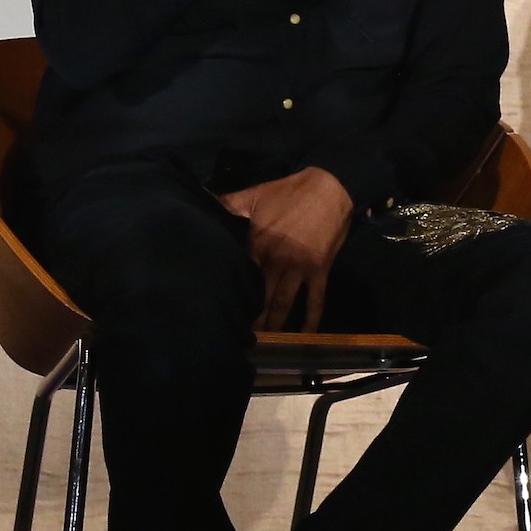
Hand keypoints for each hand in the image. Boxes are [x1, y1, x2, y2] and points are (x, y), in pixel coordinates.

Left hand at [217, 166, 355, 331]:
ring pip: (283, 302)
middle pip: (260, 295)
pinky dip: (311, 319)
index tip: (221, 310)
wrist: (329, 188)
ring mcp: (299, 268)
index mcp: (257, 244)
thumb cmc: (289, 192)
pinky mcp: (319, 270)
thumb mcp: (254, 194)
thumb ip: (227, 203)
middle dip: (251, 318)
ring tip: (265, 343)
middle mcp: (276, 260)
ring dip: (275, 323)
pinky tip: (306, 335)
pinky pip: (315, 299)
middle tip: (240, 338)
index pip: (240, 274)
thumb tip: (201, 200)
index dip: (231, 293)